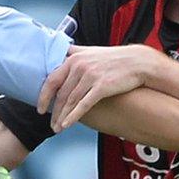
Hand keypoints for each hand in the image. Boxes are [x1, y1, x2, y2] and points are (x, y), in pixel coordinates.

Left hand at [38, 44, 156, 131]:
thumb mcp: (90, 51)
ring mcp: (91, 76)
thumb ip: (73, 53)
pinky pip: (84, 104)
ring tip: (58, 128)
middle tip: (50, 123)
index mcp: (74, 58)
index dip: (44, 95)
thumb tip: (58, 54)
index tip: (40, 108)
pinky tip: (67, 124)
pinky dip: (73, 116)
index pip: (52, 79)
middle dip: (54, 111)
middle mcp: (80, 66)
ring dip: (62, 116)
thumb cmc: (113, 58)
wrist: (138, 62)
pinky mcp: (102, 86)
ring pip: (70, 100)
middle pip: (61, 93)